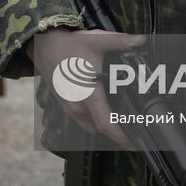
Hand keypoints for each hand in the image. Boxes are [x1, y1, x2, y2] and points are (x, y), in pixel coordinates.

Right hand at [27, 26, 145, 149]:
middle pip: (101, 128)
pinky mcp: (66, 106)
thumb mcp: (97, 40)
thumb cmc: (68, 45)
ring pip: (92, 125)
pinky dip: (95, 119)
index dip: (121, 137)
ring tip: (121, 119)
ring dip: (105, 125)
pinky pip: (84, 120)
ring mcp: (70, 108)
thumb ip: (122, 41)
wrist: (43, 46)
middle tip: (135, 128)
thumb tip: (142, 41)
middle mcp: (77, 106)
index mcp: (87, 94)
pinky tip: (104, 108)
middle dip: (118, 131)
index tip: (134, 144)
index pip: (106, 124)